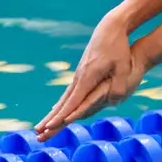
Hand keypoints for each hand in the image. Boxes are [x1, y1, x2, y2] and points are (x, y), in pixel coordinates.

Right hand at [35, 19, 145, 140]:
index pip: (73, 102)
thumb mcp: (123, 66)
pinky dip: (61, 103)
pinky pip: (69, 92)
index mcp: (87, 78)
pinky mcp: (81, 72)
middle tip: (37, 133)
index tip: (49, 128)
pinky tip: (56, 109)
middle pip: (63, 103)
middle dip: (50, 120)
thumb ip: (119, 85)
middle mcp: (79, 77)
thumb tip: (115, 101)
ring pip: (64, 98)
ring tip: (41, 126)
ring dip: (53, 113)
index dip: (61, 116)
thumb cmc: (118, 47)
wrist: (109, 28)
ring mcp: (79, 74)